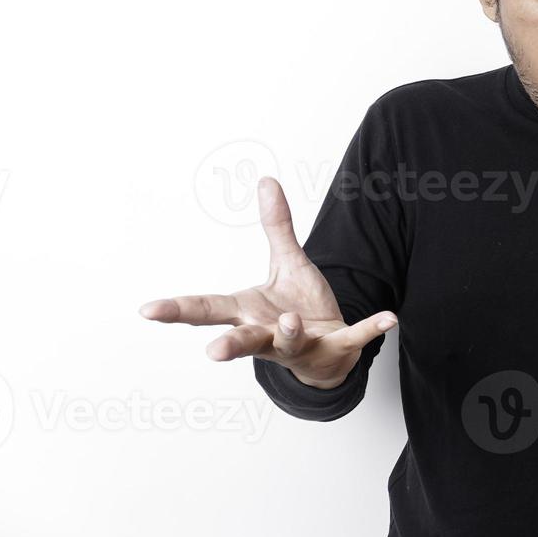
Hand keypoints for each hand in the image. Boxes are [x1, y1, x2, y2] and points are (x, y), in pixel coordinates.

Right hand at [138, 176, 397, 388]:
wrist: (331, 355)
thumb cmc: (299, 311)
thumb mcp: (287, 264)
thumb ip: (277, 227)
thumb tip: (267, 181)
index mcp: (249, 314)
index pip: (207, 310)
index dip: (177, 311)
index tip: (147, 310)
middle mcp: (268, 335)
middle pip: (244, 341)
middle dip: (230, 346)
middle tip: (213, 352)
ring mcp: (301, 345)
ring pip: (289, 344)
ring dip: (289, 334)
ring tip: (289, 323)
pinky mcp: (336, 347)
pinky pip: (353, 338)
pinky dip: (370, 329)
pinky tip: (389, 318)